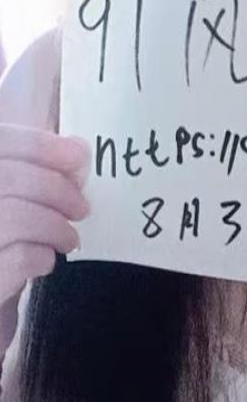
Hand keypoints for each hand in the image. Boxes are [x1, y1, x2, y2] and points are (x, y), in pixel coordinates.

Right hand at [0, 124, 89, 360]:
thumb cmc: (3, 237)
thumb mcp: (13, 196)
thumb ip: (35, 170)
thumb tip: (80, 148)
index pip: (4, 140)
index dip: (44, 146)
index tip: (79, 157)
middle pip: (11, 178)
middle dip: (59, 190)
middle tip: (83, 208)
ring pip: (17, 216)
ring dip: (57, 226)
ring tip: (69, 240)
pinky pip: (21, 256)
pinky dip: (43, 256)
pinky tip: (45, 260)